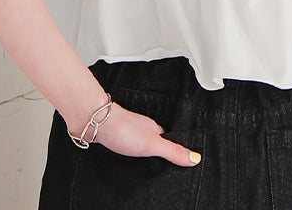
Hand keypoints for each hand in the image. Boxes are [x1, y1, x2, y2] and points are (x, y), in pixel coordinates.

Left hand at [80, 101, 201, 166]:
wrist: (95, 123)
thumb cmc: (123, 129)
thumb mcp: (153, 144)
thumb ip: (173, 151)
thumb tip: (196, 157)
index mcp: (154, 129)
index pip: (168, 140)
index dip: (174, 151)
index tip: (181, 161)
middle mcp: (142, 129)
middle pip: (154, 141)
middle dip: (157, 153)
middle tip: (162, 167)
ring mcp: (128, 132)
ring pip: (138, 144)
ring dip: (140, 153)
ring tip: (145, 165)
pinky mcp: (114, 137)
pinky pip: (124, 146)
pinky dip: (127, 153)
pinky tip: (125, 159)